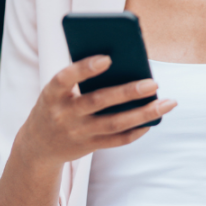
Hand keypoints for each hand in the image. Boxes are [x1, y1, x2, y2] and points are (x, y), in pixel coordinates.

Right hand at [17, 55, 176, 167]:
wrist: (37, 144)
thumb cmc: (55, 104)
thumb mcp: (57, 90)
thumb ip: (80, 78)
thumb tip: (122, 64)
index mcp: (51, 94)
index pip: (65, 78)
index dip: (84, 69)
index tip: (107, 58)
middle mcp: (63, 114)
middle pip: (98, 102)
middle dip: (127, 92)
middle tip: (154, 82)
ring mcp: (76, 133)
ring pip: (114, 124)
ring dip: (143, 114)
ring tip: (168, 103)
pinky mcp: (88, 147)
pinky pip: (116, 140)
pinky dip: (136, 131)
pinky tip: (153, 120)